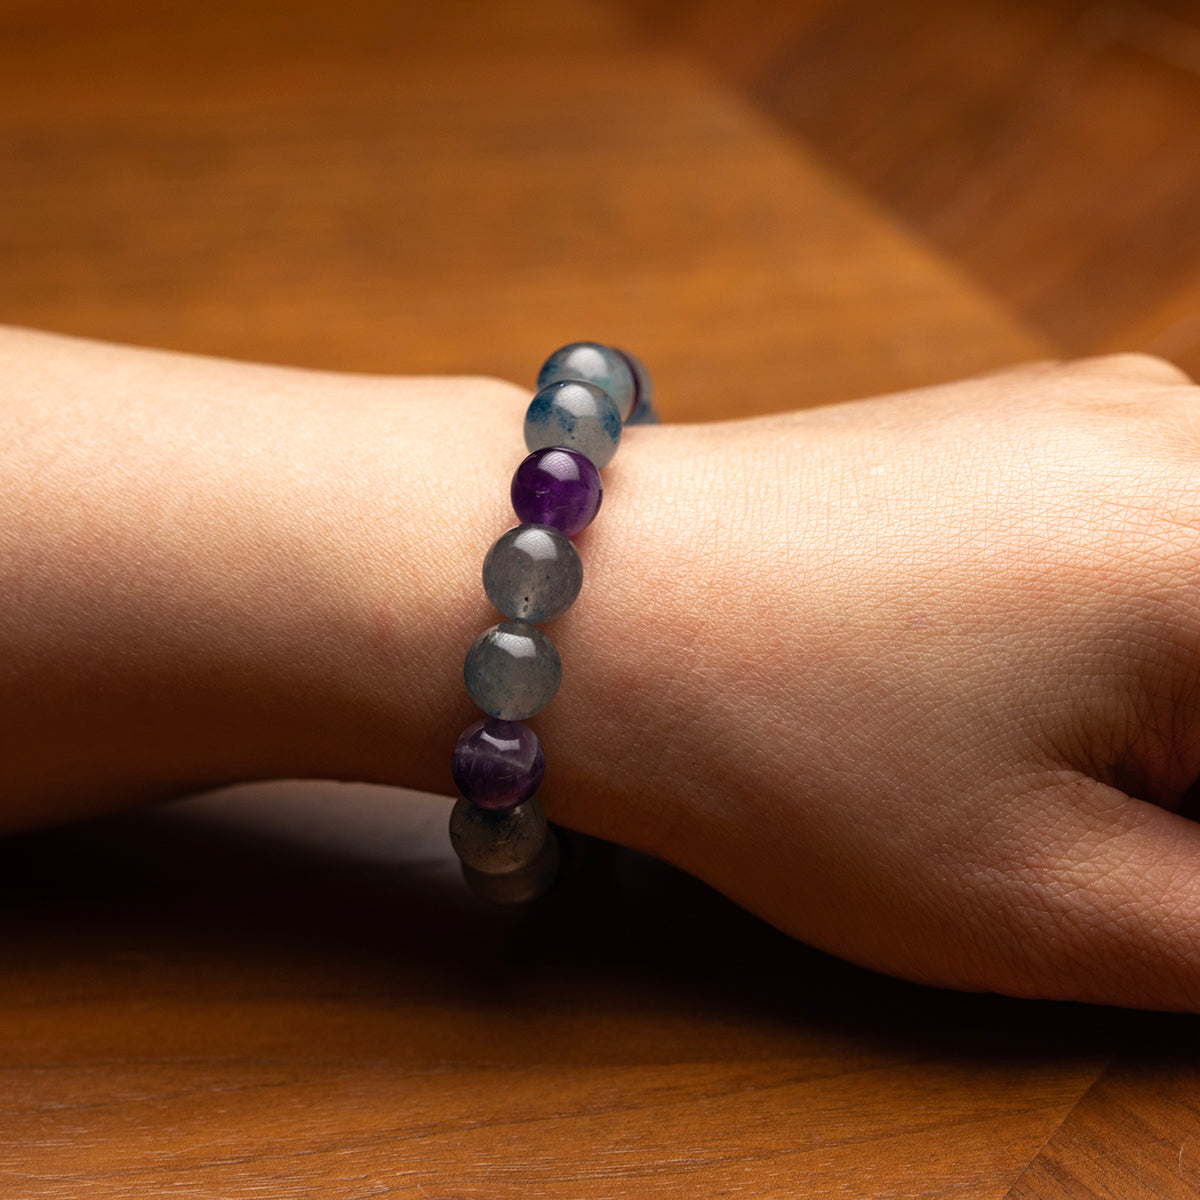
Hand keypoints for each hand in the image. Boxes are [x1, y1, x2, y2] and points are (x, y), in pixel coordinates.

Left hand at [557, 353, 1199, 1008]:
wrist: (593, 599)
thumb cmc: (779, 744)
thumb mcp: (1037, 897)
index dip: (1198, 830)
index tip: (1138, 852)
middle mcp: (1184, 435)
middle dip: (1192, 767)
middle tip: (1096, 823)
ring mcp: (1105, 405)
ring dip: (1174, 707)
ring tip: (1035, 753)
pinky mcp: (1030, 411)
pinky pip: (1155, 532)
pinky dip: (1132, 630)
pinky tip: (1007, 672)